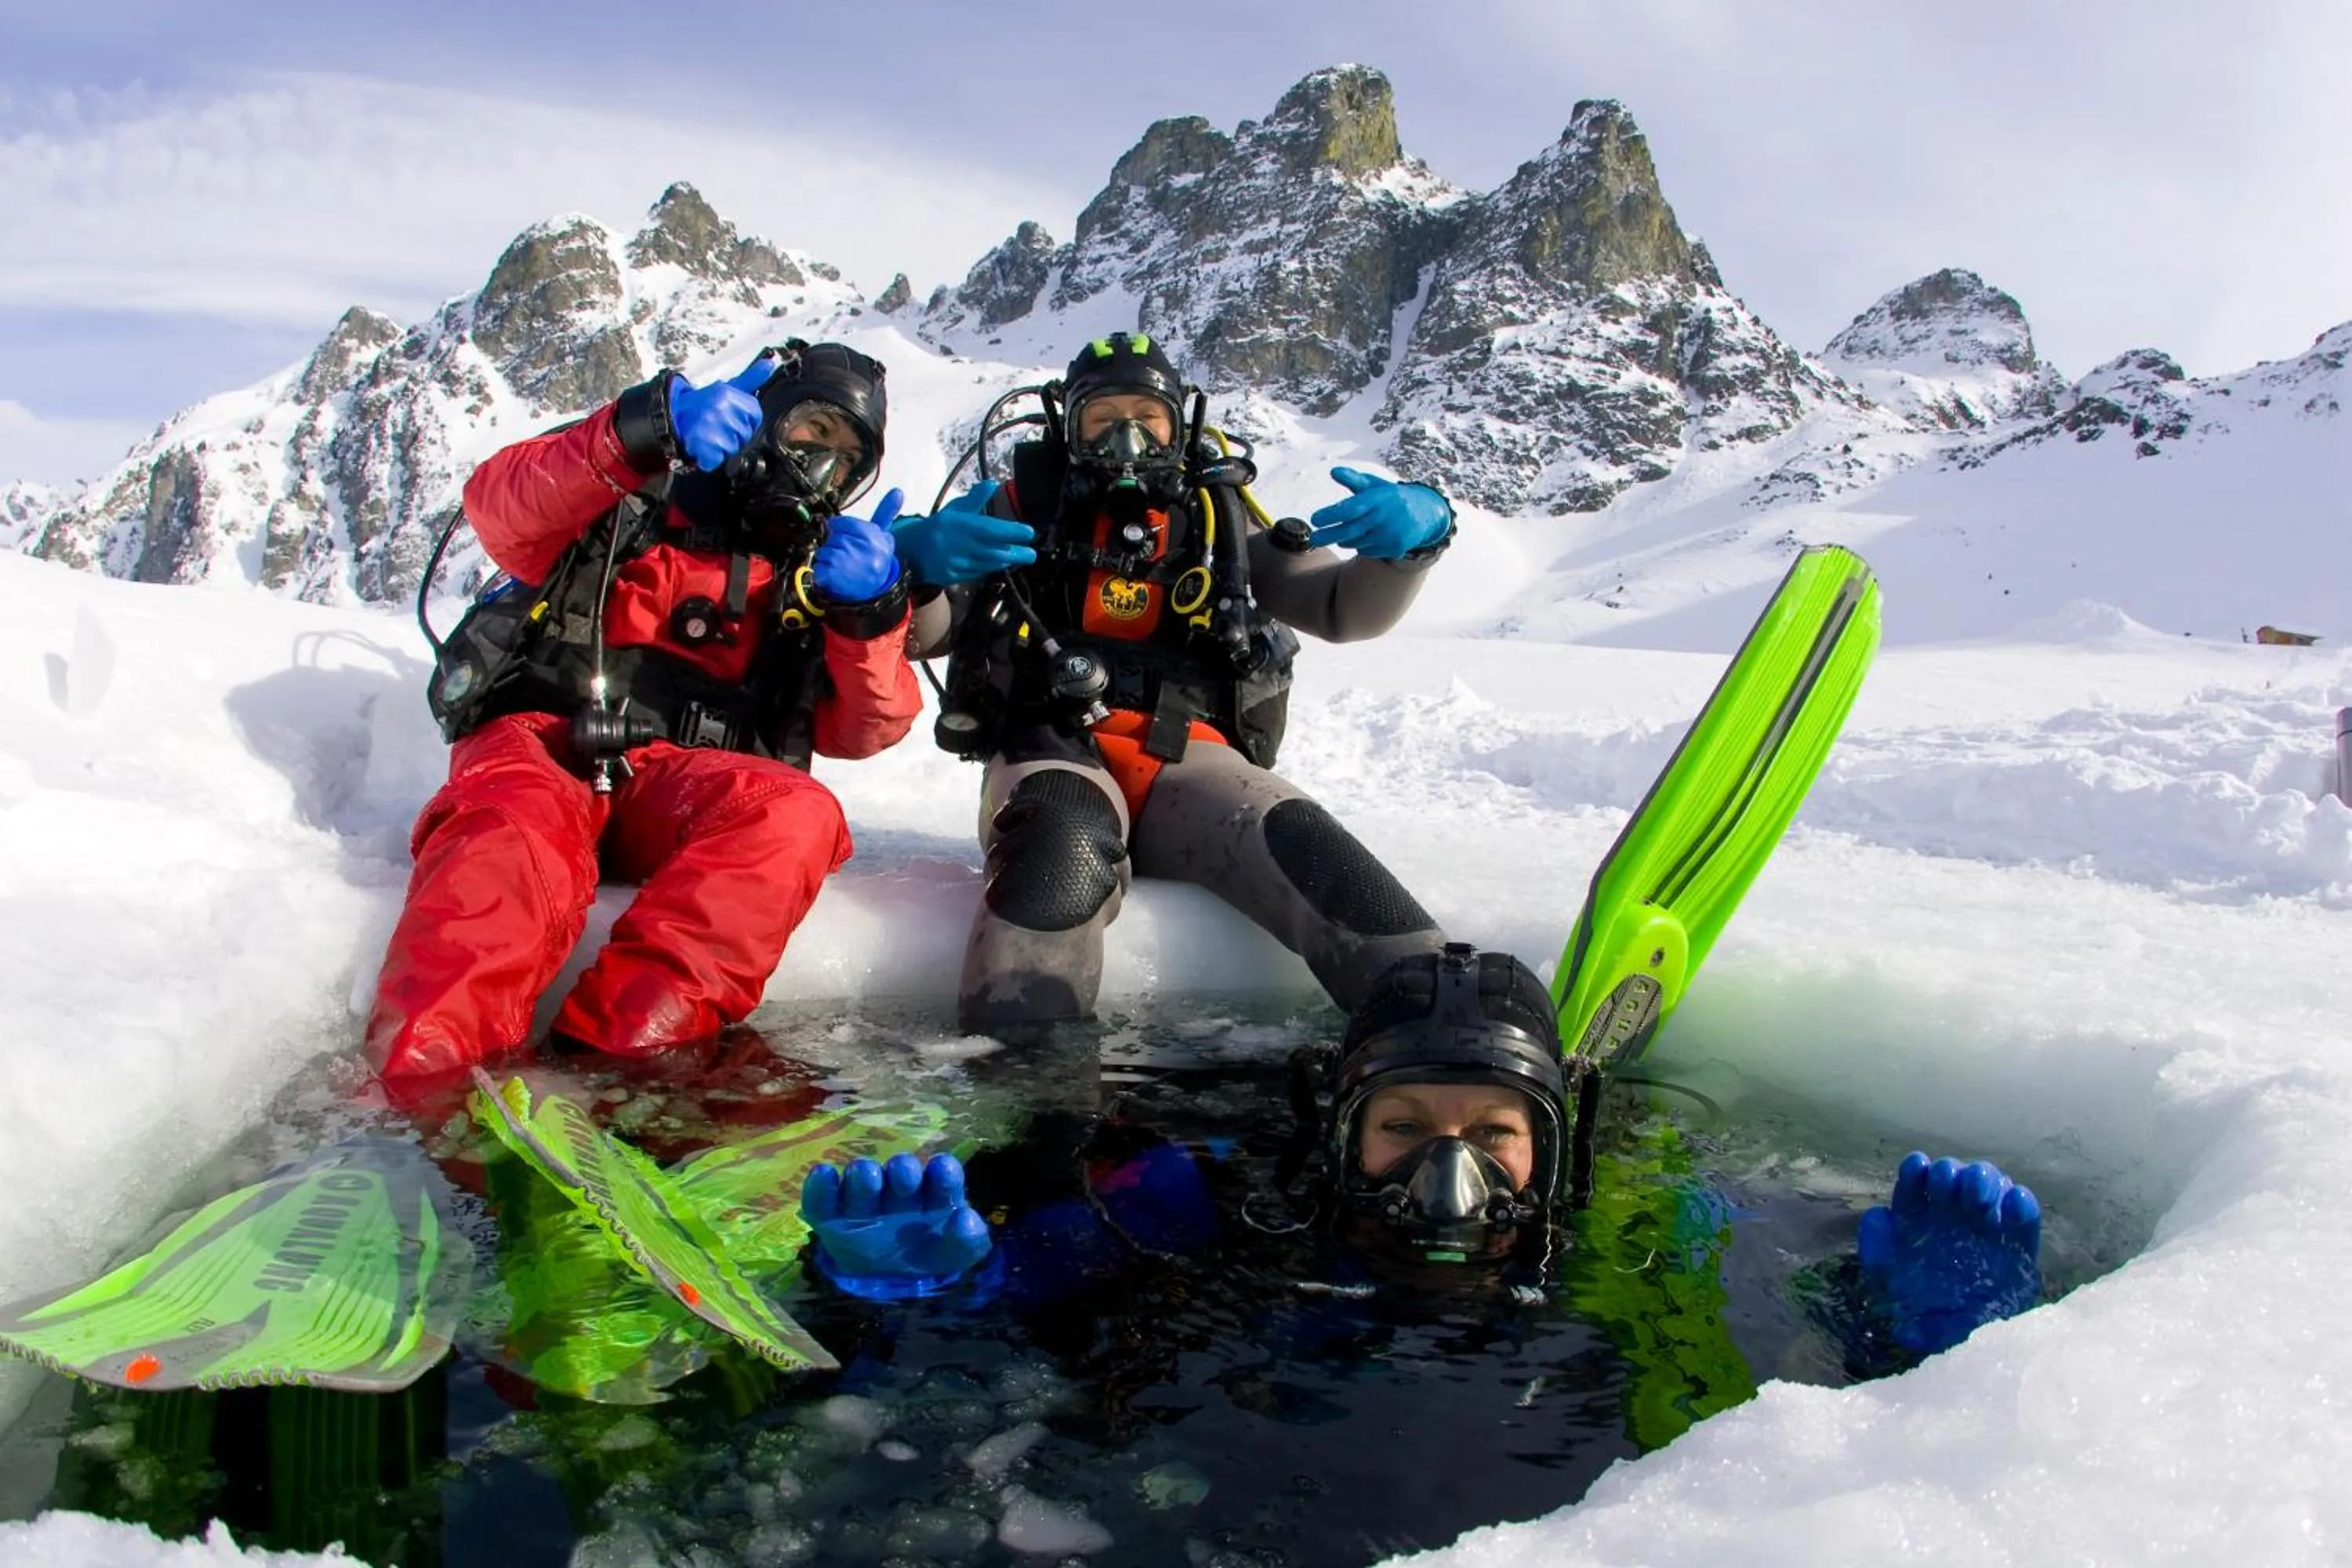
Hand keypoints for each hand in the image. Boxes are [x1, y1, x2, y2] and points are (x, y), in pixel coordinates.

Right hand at [666, 355, 777, 470]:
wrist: (673, 416)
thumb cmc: (703, 405)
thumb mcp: (728, 388)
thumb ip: (751, 378)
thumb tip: (770, 363)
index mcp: (728, 394)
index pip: (755, 415)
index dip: (745, 420)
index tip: (731, 417)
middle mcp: (720, 408)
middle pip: (745, 434)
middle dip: (734, 435)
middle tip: (718, 426)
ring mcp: (711, 427)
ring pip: (733, 448)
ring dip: (722, 447)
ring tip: (710, 436)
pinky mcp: (703, 445)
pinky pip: (718, 459)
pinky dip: (711, 458)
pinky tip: (704, 447)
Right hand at [801, 1153, 991, 1300]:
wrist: (889, 1281)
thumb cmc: (927, 1254)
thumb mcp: (955, 1254)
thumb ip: (967, 1239)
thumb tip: (965, 1219)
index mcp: (933, 1194)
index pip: (942, 1176)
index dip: (944, 1172)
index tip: (943, 1168)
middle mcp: (900, 1189)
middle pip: (902, 1173)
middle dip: (903, 1171)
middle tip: (903, 1172)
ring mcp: (864, 1200)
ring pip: (863, 1179)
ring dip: (864, 1176)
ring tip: (866, 1174)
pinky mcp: (832, 1215)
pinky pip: (822, 1200)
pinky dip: (819, 1187)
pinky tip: (823, 1174)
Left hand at [812, 488, 904, 603]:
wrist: (876, 592)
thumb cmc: (875, 560)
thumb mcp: (883, 536)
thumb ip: (886, 512)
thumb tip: (898, 491)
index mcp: (873, 537)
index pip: (842, 523)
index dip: (840, 530)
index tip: (847, 537)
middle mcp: (861, 549)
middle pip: (832, 536)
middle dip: (835, 544)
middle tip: (847, 554)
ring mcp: (846, 563)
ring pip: (823, 550)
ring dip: (828, 558)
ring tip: (842, 566)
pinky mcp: (833, 576)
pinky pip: (818, 566)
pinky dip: (822, 571)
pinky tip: (835, 575)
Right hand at [890, 480, 1036, 586]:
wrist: (910, 550)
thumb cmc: (938, 527)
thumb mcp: (954, 510)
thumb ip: (974, 499)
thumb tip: (992, 484)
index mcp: (961, 526)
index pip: (991, 529)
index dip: (1012, 532)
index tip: (1028, 532)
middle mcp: (960, 545)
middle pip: (994, 551)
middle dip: (1017, 553)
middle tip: (1032, 553)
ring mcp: (957, 563)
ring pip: (989, 564)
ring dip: (1006, 561)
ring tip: (1021, 557)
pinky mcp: (955, 576)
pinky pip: (978, 573)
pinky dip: (991, 568)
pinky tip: (1000, 563)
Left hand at [1308, 467, 1452, 558]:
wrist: (1425, 513)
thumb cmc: (1390, 497)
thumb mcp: (1374, 485)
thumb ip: (1354, 480)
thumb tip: (1334, 471)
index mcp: (1378, 499)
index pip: (1352, 508)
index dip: (1332, 515)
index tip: (1314, 519)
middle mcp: (1385, 518)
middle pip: (1351, 530)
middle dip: (1329, 535)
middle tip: (1314, 538)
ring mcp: (1390, 536)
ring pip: (1357, 543)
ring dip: (1344, 539)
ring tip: (1340, 533)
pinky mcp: (1394, 549)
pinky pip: (1367, 551)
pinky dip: (1360, 545)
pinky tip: (1364, 536)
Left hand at [1858, 1152, 2041, 1354]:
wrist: (1973, 1343)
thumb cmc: (1928, 1313)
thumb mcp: (1892, 1294)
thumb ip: (1879, 1260)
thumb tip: (1877, 1215)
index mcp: (1918, 1220)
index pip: (1914, 1184)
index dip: (1914, 1171)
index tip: (1916, 1166)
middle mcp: (1952, 1214)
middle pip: (1951, 1176)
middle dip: (1949, 1172)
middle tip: (1949, 1182)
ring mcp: (1987, 1224)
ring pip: (1988, 1184)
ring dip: (1983, 1181)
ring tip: (1978, 1197)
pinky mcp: (2019, 1243)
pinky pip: (2024, 1217)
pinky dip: (2020, 1206)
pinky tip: (2015, 1202)